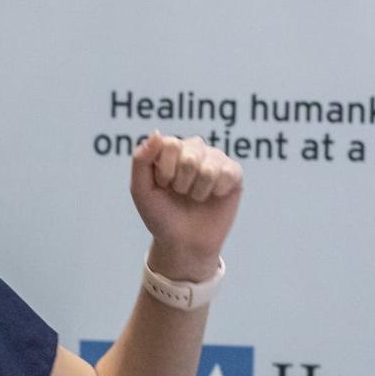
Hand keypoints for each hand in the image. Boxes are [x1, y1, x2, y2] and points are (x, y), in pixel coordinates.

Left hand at [130, 132, 242, 280]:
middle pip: (190, 156)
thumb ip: (141, 160)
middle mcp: (193, 148)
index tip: (162, 185)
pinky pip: (229, 174)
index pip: (170, 144)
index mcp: (169, 148)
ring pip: (209, 168)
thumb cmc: (160, 214)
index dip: (165, 171)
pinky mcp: (234, 173)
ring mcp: (215, 159)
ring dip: (198, 191)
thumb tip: (157, 133)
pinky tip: (213, 197)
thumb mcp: (140, 189)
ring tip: (194, 197)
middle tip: (179, 193)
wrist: (182, 242)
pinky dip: (216, 192)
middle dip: (181, 183)